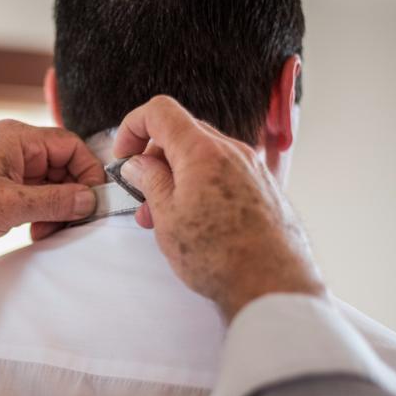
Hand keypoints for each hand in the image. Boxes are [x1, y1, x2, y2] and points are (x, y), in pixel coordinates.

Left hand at [0, 119, 104, 287]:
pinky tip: (33, 232)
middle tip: (69, 225)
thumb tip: (90, 200)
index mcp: (18, 139)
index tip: (94, 203)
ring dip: (53, 210)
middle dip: (69, 197)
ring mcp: (4, 168)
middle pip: (61, 167)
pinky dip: (37, 214)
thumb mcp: (9, 205)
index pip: (70, 147)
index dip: (87, 174)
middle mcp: (13, 148)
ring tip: (44, 232)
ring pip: (47, 185)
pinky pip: (30, 197)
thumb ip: (55, 201)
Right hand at [114, 96, 324, 321]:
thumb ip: (149, 181)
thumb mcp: (167, 216)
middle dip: (154, 158)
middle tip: (141, 193)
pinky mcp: (263, 187)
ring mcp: (251, 168)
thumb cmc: (220, 255)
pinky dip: (200, 184)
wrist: (271, 283)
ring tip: (164, 215)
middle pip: (182, 132)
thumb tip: (139, 163)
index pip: (160, 112)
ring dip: (176, 175)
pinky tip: (194, 218)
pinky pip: (223, 172)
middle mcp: (232, 150)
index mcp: (202, 151)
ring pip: (203, 155)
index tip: (124, 154)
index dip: (133, 127)